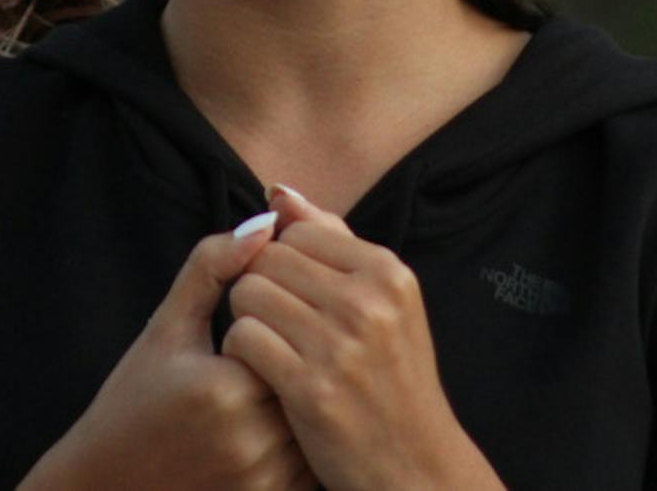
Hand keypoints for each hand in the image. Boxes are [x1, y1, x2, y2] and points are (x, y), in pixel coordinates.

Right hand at [19, 213, 314, 490]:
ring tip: (291, 384)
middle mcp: (249, 440)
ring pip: (318, 422)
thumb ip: (213, 267)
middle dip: (306, 359)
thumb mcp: (166, 326)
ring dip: (313, 402)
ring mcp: (261, 480)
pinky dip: (307, 443)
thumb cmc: (133, 400)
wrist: (106, 486)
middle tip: (291, 348)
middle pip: (313, 377)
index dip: (291, 321)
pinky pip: (313, 466)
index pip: (295, 332)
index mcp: (226, 388)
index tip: (278, 317)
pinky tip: (286, 425)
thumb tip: (265, 221)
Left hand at [222, 187, 504, 490]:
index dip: (283, 262)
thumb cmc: (391, 379)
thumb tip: (278, 192)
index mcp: (388, 272)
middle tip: (280, 325)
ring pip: (248, 293)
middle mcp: (368, 301)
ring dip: (248, 319)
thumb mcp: (383, 302)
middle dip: (262, 287)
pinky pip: (242, 337)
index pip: (298, 231)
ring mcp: (340, 345)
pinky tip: (263, 372)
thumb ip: (331, 240)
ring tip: (271, 346)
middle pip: (269, 258)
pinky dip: (241, 354)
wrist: (415, 467)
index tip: (296, 296)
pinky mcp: (310, 388)